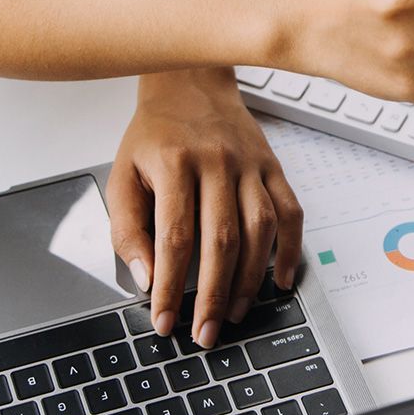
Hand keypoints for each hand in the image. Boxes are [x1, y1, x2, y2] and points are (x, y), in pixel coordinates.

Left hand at [108, 68, 303, 344]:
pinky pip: (290, 214)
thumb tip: (146, 277)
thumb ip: (128, 228)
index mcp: (174, 164)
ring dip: (249, 280)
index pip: (174, 238)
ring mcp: (250, 165)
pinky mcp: (273, 167)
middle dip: (212, 296)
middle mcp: (217, 163)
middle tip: (205, 333)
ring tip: (236, 314)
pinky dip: (289, 251)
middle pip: (220, 241)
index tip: (165, 320)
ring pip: (259, 231)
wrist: (191, 82)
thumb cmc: (154, 135)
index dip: (170, 286)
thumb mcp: (123, 174)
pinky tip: (280, 281)